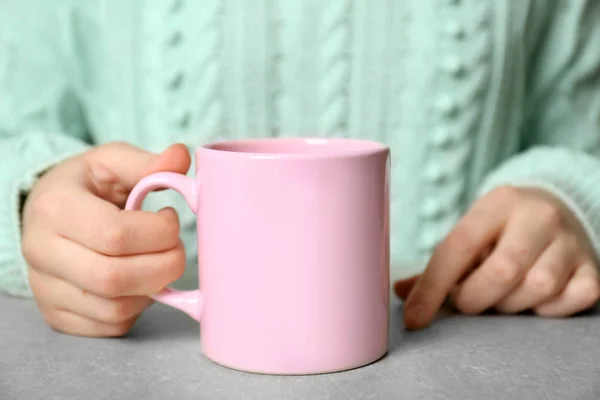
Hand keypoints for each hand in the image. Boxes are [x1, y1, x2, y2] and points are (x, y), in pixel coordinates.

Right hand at [22, 142, 190, 336]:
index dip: (158, 231)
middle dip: (163, 265)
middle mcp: (41, 252)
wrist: (49, 214)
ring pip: (115, 308)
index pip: (114, 234)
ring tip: (156, 260)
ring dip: (153, 287)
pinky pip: (111, 325)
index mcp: (54, 208)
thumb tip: (180, 156)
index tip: (169, 218)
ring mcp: (46, 289)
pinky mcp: (58, 315)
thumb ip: (147, 163)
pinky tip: (139, 280)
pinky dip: (138, 307)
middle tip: (175, 248)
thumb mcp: (111, 162)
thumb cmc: (86, 186)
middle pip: (114, 278)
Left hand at [395, 186, 599, 329]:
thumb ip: (438, 265)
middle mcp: (538, 216)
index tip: (414, 318)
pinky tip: (534, 298)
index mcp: (497, 203)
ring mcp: (570, 241)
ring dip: (510, 305)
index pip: (458, 246)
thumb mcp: (471, 235)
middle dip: (475, 298)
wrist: (558, 210)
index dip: (432, 286)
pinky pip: (570, 300)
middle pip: (502, 270)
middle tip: (468, 302)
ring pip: (537, 287)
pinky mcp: (592, 267)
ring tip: (502, 295)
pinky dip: (547, 310)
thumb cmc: (502, 231)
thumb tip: (401, 292)